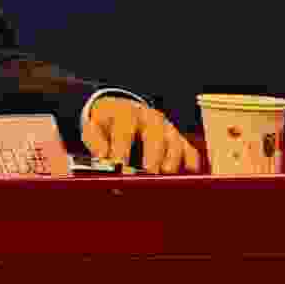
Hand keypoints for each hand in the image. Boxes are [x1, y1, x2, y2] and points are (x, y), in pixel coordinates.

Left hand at [82, 95, 199, 174]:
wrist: (120, 109)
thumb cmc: (106, 124)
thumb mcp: (94, 128)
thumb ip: (96, 142)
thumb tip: (104, 158)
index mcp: (126, 112)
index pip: (125, 128)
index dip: (122, 146)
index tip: (118, 163)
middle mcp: (149, 117)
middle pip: (154, 133)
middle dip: (152, 153)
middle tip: (148, 171)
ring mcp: (166, 127)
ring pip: (174, 140)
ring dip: (171, 158)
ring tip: (165, 173)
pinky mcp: (178, 138)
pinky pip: (188, 148)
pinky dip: (190, 160)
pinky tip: (189, 172)